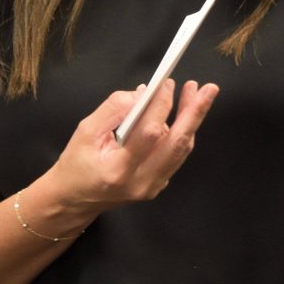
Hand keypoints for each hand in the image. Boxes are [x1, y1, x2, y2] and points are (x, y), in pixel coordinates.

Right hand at [49, 77, 218, 214]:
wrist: (75, 199)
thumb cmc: (76, 163)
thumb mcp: (86, 130)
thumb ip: (114, 109)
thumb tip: (143, 93)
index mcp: (118, 169)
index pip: (149, 133)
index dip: (161, 105)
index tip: (166, 83)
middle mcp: (140, 182)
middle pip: (176, 144)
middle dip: (194, 113)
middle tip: (208, 89)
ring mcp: (152, 187)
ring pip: (181, 150)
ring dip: (191, 120)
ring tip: (198, 94)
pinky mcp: (157, 186)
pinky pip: (175, 155)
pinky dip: (181, 132)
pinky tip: (182, 114)